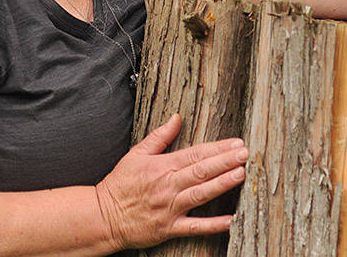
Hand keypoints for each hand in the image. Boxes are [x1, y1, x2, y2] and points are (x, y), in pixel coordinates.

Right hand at [95, 114, 247, 249]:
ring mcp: (169, 208)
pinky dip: (212, 225)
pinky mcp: (168, 228)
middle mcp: (168, 186)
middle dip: (225, 162)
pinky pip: (193, 227)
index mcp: (162, 167)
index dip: (218, 148)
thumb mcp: (136, 154)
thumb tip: (177, 117)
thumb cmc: (119, 185)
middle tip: (245, 154)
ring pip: (200, 195)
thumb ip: (160, 136)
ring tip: (240, 175)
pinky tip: (231, 220)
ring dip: (221, 184)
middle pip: (201, 171)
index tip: (237, 143)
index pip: (195, 154)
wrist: (101, 217)